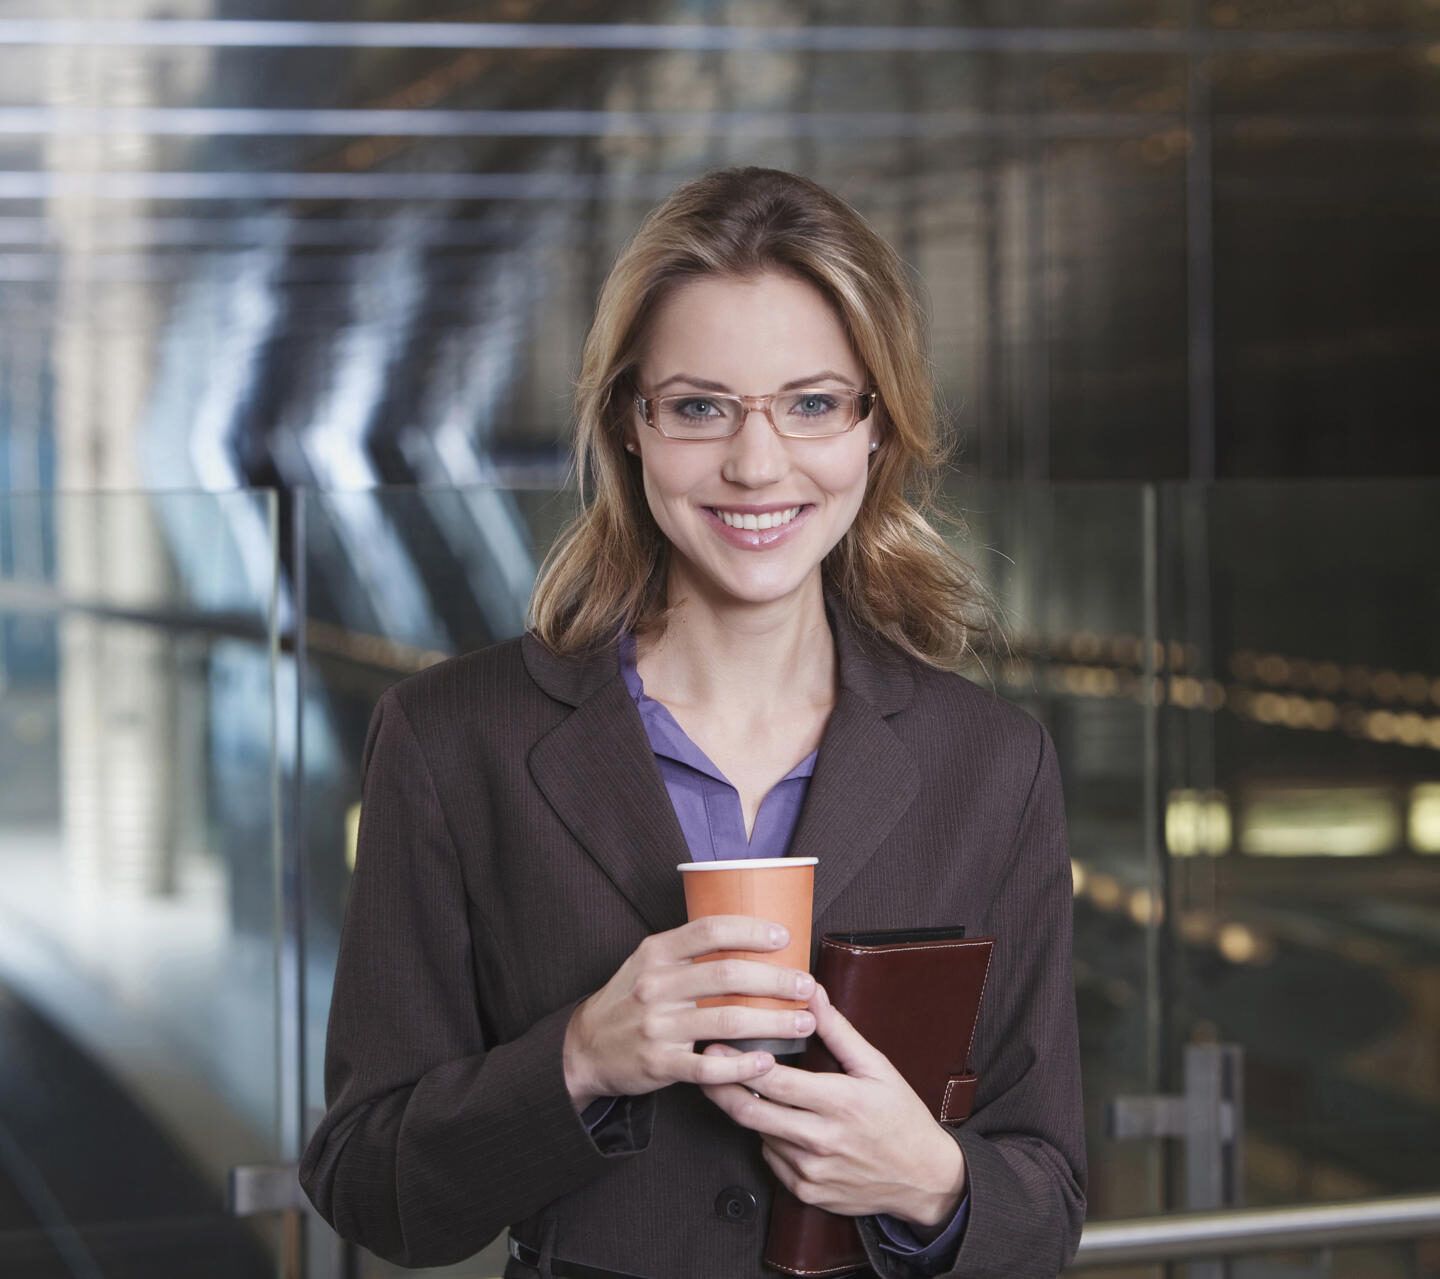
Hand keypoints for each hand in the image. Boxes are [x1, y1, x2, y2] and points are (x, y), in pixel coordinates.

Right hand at [563, 915, 816, 1108]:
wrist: (586, 1047)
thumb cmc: (630, 999)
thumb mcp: (649, 962)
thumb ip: (689, 950)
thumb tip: (751, 935)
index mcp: (656, 952)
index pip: (710, 930)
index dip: (751, 930)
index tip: (785, 937)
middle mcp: (656, 985)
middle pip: (727, 975)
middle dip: (775, 980)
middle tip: (807, 985)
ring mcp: (657, 1026)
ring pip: (726, 1021)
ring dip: (772, 1022)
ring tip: (803, 1021)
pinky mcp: (659, 1063)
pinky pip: (708, 1067)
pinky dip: (742, 1065)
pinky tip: (767, 1062)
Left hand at [699, 981, 966, 1227]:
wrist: (923, 1179)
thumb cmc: (901, 1116)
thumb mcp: (876, 1066)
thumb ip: (836, 1029)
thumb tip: (809, 989)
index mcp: (839, 1102)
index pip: (774, 1081)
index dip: (739, 1061)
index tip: (716, 1043)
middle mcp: (821, 1140)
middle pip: (751, 1112)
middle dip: (720, 1087)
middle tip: (704, 1065)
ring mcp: (811, 1170)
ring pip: (758, 1134)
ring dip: (748, 1111)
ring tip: (744, 1088)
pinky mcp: (806, 1191)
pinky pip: (771, 1159)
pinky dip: (769, 1138)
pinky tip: (781, 1123)